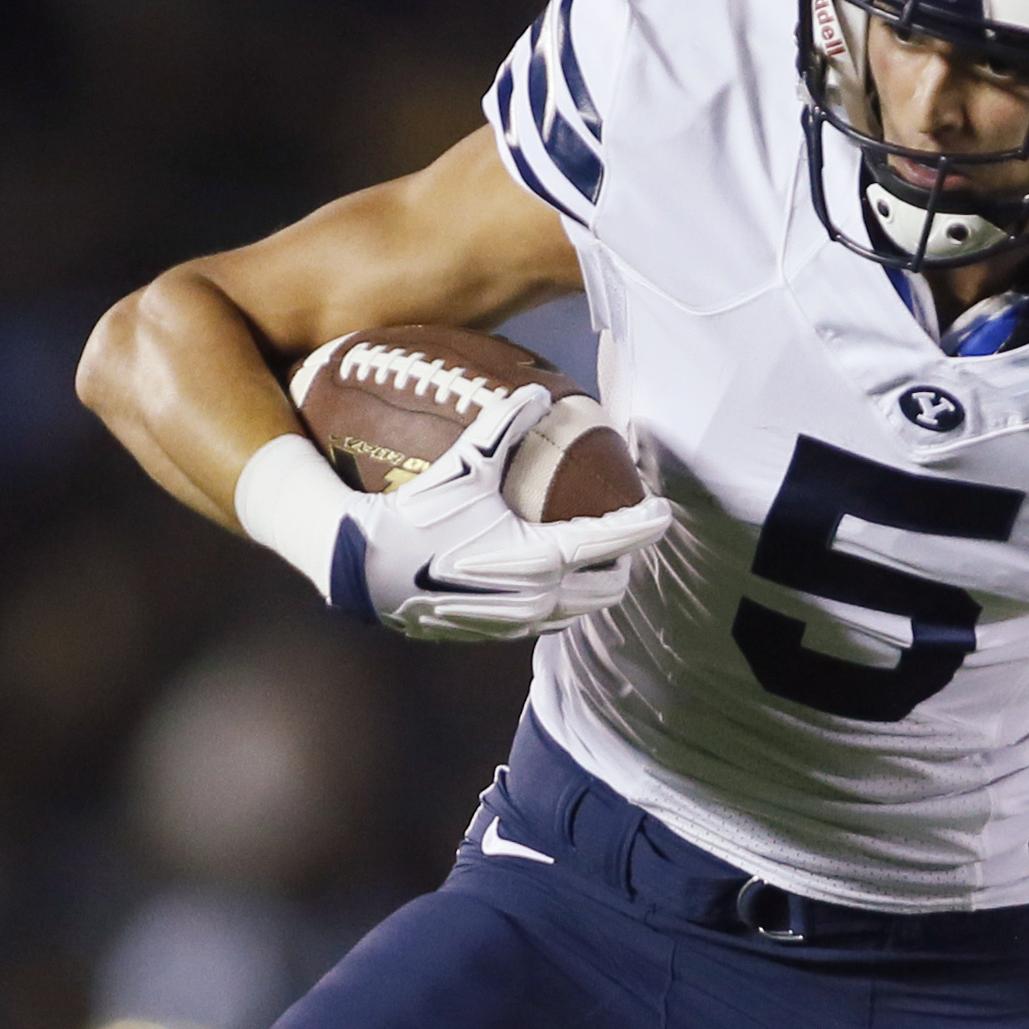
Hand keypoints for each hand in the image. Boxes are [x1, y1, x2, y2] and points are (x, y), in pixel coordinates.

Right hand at [244, 395, 675, 644]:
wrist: (364, 570)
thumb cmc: (415, 513)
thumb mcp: (463, 466)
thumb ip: (503, 428)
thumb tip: (538, 393)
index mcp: (538, 558)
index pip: (610, 542)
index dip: (642, 526)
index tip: (663, 512)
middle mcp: (536, 598)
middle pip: (608, 588)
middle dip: (623, 562)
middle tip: (621, 534)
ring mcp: (518, 623)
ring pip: (580, 611)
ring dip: (594, 586)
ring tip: (592, 557)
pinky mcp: (497, 635)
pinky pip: (548, 622)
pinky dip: (561, 601)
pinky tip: (548, 577)